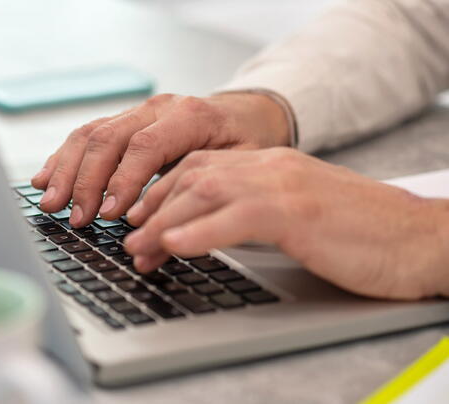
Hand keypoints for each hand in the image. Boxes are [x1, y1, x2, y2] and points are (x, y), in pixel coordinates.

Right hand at [31, 92, 290, 227]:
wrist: (248, 115)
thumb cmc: (245, 146)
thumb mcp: (238, 172)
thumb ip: (199, 200)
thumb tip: (157, 242)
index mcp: (191, 115)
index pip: (146, 146)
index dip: (124, 181)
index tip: (111, 214)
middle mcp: (158, 108)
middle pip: (109, 138)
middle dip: (86, 180)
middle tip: (76, 217)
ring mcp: (137, 111)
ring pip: (90, 134)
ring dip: (66, 170)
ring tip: (51, 203)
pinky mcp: (124, 120)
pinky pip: (86, 134)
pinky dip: (63, 158)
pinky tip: (45, 179)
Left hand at [123, 148, 448, 299]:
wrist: (420, 238)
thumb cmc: (359, 234)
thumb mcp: (296, 217)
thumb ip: (251, 216)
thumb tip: (203, 235)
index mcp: (268, 165)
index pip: (197, 169)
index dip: (160, 195)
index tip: (138, 223)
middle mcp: (270, 166)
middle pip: (190, 178)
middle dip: (152, 211)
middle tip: (129, 244)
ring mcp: (283, 185)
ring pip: (203, 191)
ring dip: (162, 223)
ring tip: (137, 250)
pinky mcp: (298, 212)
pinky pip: (235, 216)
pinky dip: (197, 231)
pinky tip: (172, 246)